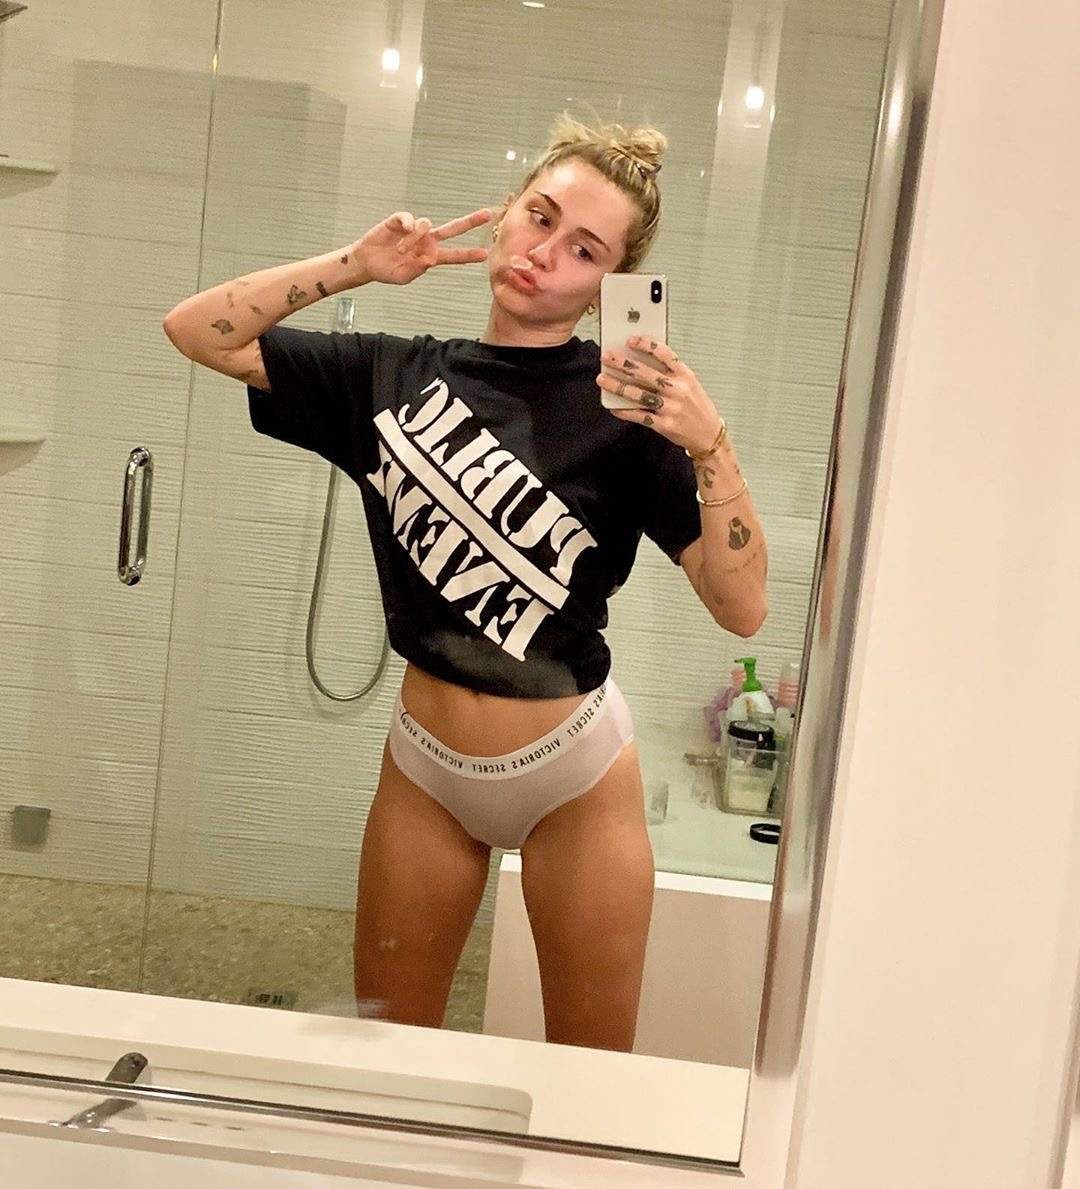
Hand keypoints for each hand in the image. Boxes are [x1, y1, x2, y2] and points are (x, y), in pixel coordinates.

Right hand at [350, 208, 491, 285]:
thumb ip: (418, 269)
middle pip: (452, 229)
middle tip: (487, 215)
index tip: (484, 254)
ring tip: (401, 251)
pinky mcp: (400, 221)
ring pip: (426, 225)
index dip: (468, 255)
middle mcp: (426, 241)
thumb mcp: (403, 277)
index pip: (453, 255)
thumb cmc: (386, 271)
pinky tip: (405, 230)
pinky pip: (410, 218)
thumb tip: (430, 258)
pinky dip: (409, 224)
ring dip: (414, 239)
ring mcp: (414, 230)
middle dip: (469, 222)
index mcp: (430, 256)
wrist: (366, 262)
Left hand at [597, 336, 723, 452]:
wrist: (709, 435)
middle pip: (646, 373)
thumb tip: (640, 363)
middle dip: (623, 363)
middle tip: (606, 357)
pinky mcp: (665, 425)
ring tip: (602, 379)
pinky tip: (613, 407)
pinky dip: (624, 411)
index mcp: (685, 375)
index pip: (665, 353)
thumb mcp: (690, 384)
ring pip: (639, 394)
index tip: (630, 340)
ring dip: (618, 386)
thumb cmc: (696, 406)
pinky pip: (640, 416)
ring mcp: (671, 408)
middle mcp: (678, 389)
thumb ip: (670, 373)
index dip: (646, 345)